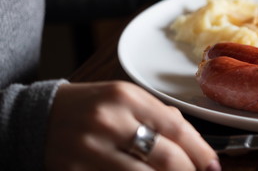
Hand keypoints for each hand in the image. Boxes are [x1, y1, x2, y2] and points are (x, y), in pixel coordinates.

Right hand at [45, 81, 219, 170]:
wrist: (40, 116)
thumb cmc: (91, 106)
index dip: (200, 151)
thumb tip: (193, 141)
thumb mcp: (125, 97)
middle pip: (165, 157)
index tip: (212, 165)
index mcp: (126, 97)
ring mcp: (91, 149)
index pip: (176, 128)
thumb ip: (158, 114)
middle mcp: (110, 121)